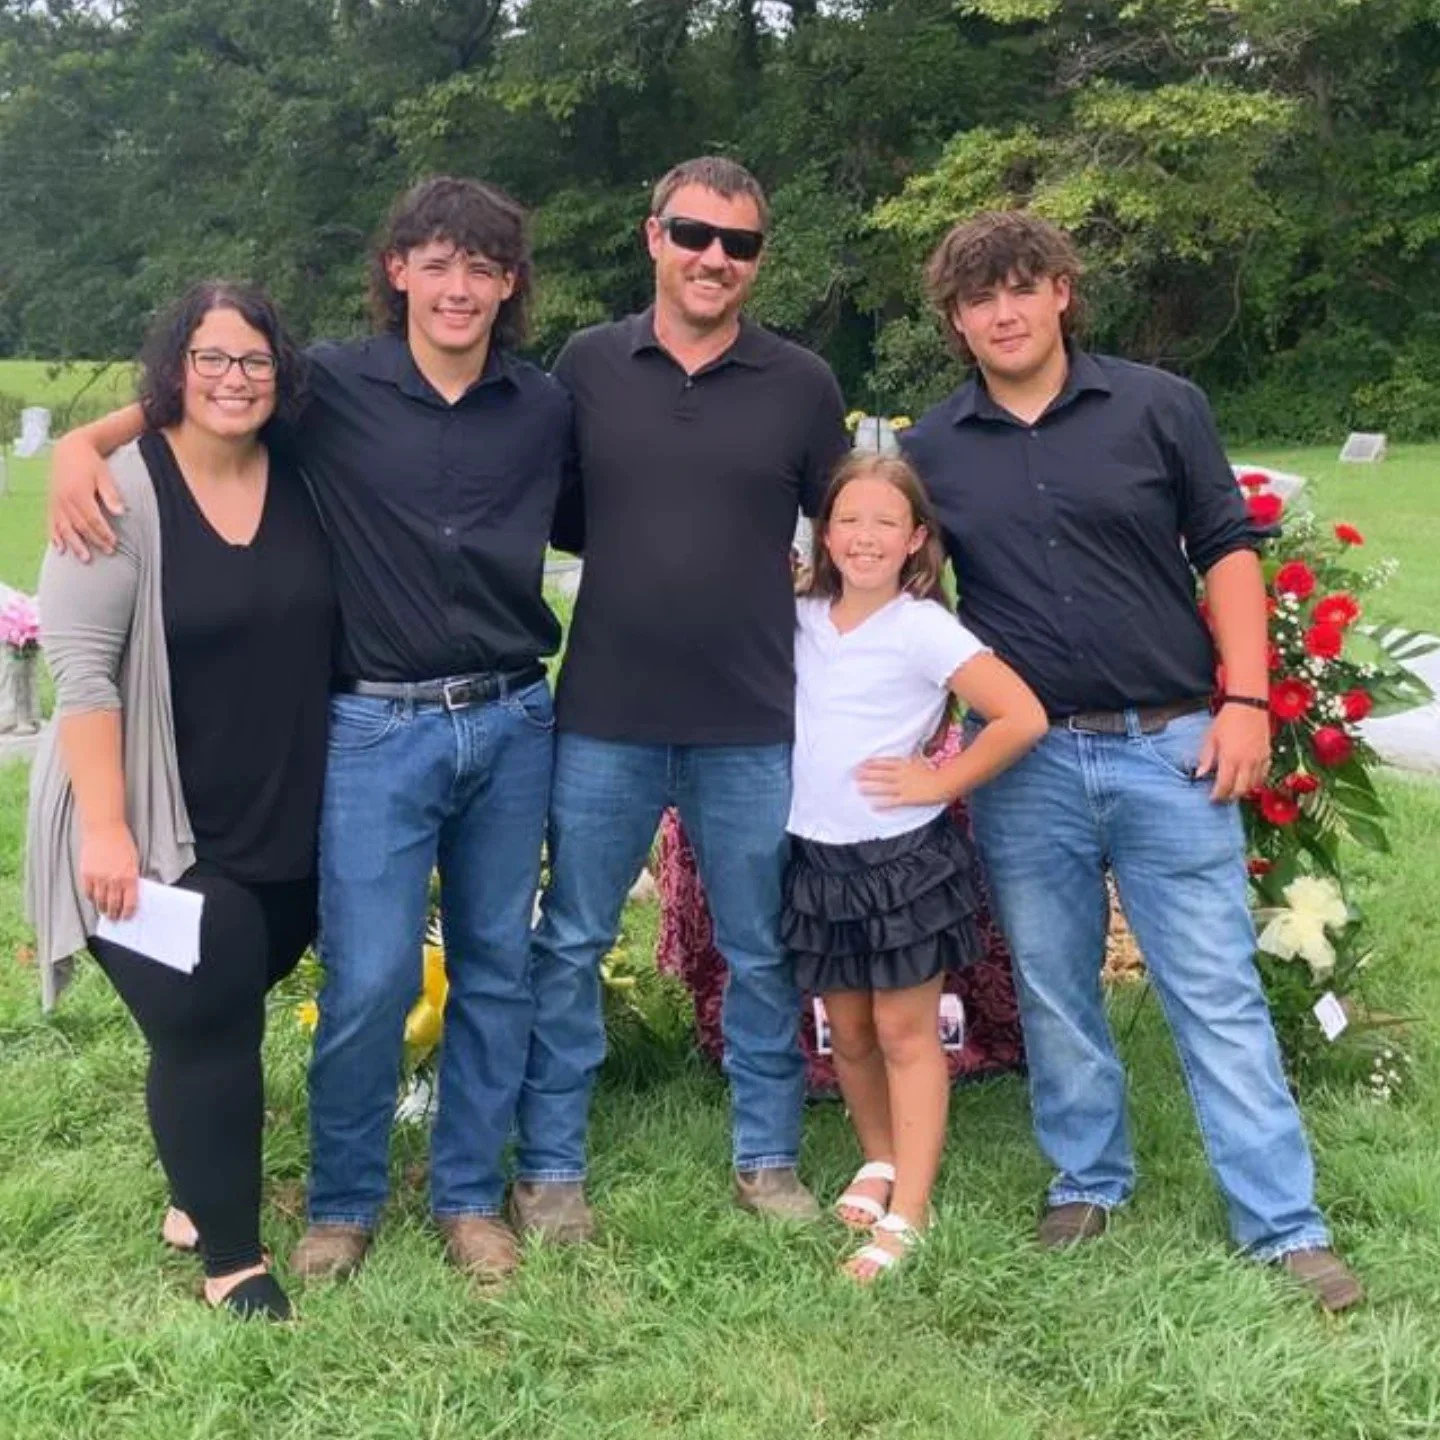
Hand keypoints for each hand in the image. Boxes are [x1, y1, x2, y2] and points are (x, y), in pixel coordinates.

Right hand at [49, 438, 123, 561]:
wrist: (69, 450)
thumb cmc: (91, 464)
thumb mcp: (104, 476)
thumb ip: (111, 495)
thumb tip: (121, 512)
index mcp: (79, 493)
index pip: (93, 519)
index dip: (104, 533)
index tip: (115, 543)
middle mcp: (65, 500)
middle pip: (80, 526)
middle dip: (95, 541)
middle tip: (108, 552)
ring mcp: (56, 503)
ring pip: (65, 528)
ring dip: (75, 544)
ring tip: (85, 559)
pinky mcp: (51, 504)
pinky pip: (51, 523)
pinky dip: (55, 537)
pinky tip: (60, 549)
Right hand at [79, 822, 139, 920]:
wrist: (104, 829)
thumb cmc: (122, 842)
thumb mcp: (134, 861)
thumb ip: (131, 877)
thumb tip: (129, 893)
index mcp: (129, 877)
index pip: (130, 902)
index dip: (128, 913)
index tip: (127, 917)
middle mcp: (114, 880)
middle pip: (113, 904)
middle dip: (114, 914)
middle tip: (114, 919)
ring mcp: (98, 878)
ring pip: (100, 901)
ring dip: (102, 909)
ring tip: (105, 912)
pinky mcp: (86, 874)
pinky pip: (88, 892)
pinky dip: (91, 898)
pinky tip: (94, 900)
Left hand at [854, 755, 946, 808]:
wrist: (944, 782)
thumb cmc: (934, 771)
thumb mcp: (920, 760)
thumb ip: (911, 756)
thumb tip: (909, 750)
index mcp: (904, 764)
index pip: (884, 762)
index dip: (872, 763)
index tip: (861, 763)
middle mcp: (901, 774)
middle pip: (880, 774)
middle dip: (866, 774)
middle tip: (854, 774)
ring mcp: (903, 787)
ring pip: (883, 787)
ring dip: (870, 788)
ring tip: (858, 788)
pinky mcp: (907, 798)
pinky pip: (892, 801)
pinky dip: (881, 804)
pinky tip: (872, 805)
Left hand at [1196, 704, 1270, 801]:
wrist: (1248, 705)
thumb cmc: (1226, 720)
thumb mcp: (1210, 738)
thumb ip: (1206, 758)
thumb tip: (1199, 775)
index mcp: (1230, 758)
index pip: (1224, 785)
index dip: (1217, 795)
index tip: (1211, 798)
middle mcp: (1247, 762)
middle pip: (1240, 789)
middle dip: (1230, 796)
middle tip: (1222, 797)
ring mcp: (1259, 759)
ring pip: (1253, 785)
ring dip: (1242, 791)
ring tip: (1233, 790)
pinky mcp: (1268, 755)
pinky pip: (1264, 775)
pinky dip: (1255, 782)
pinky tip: (1247, 781)